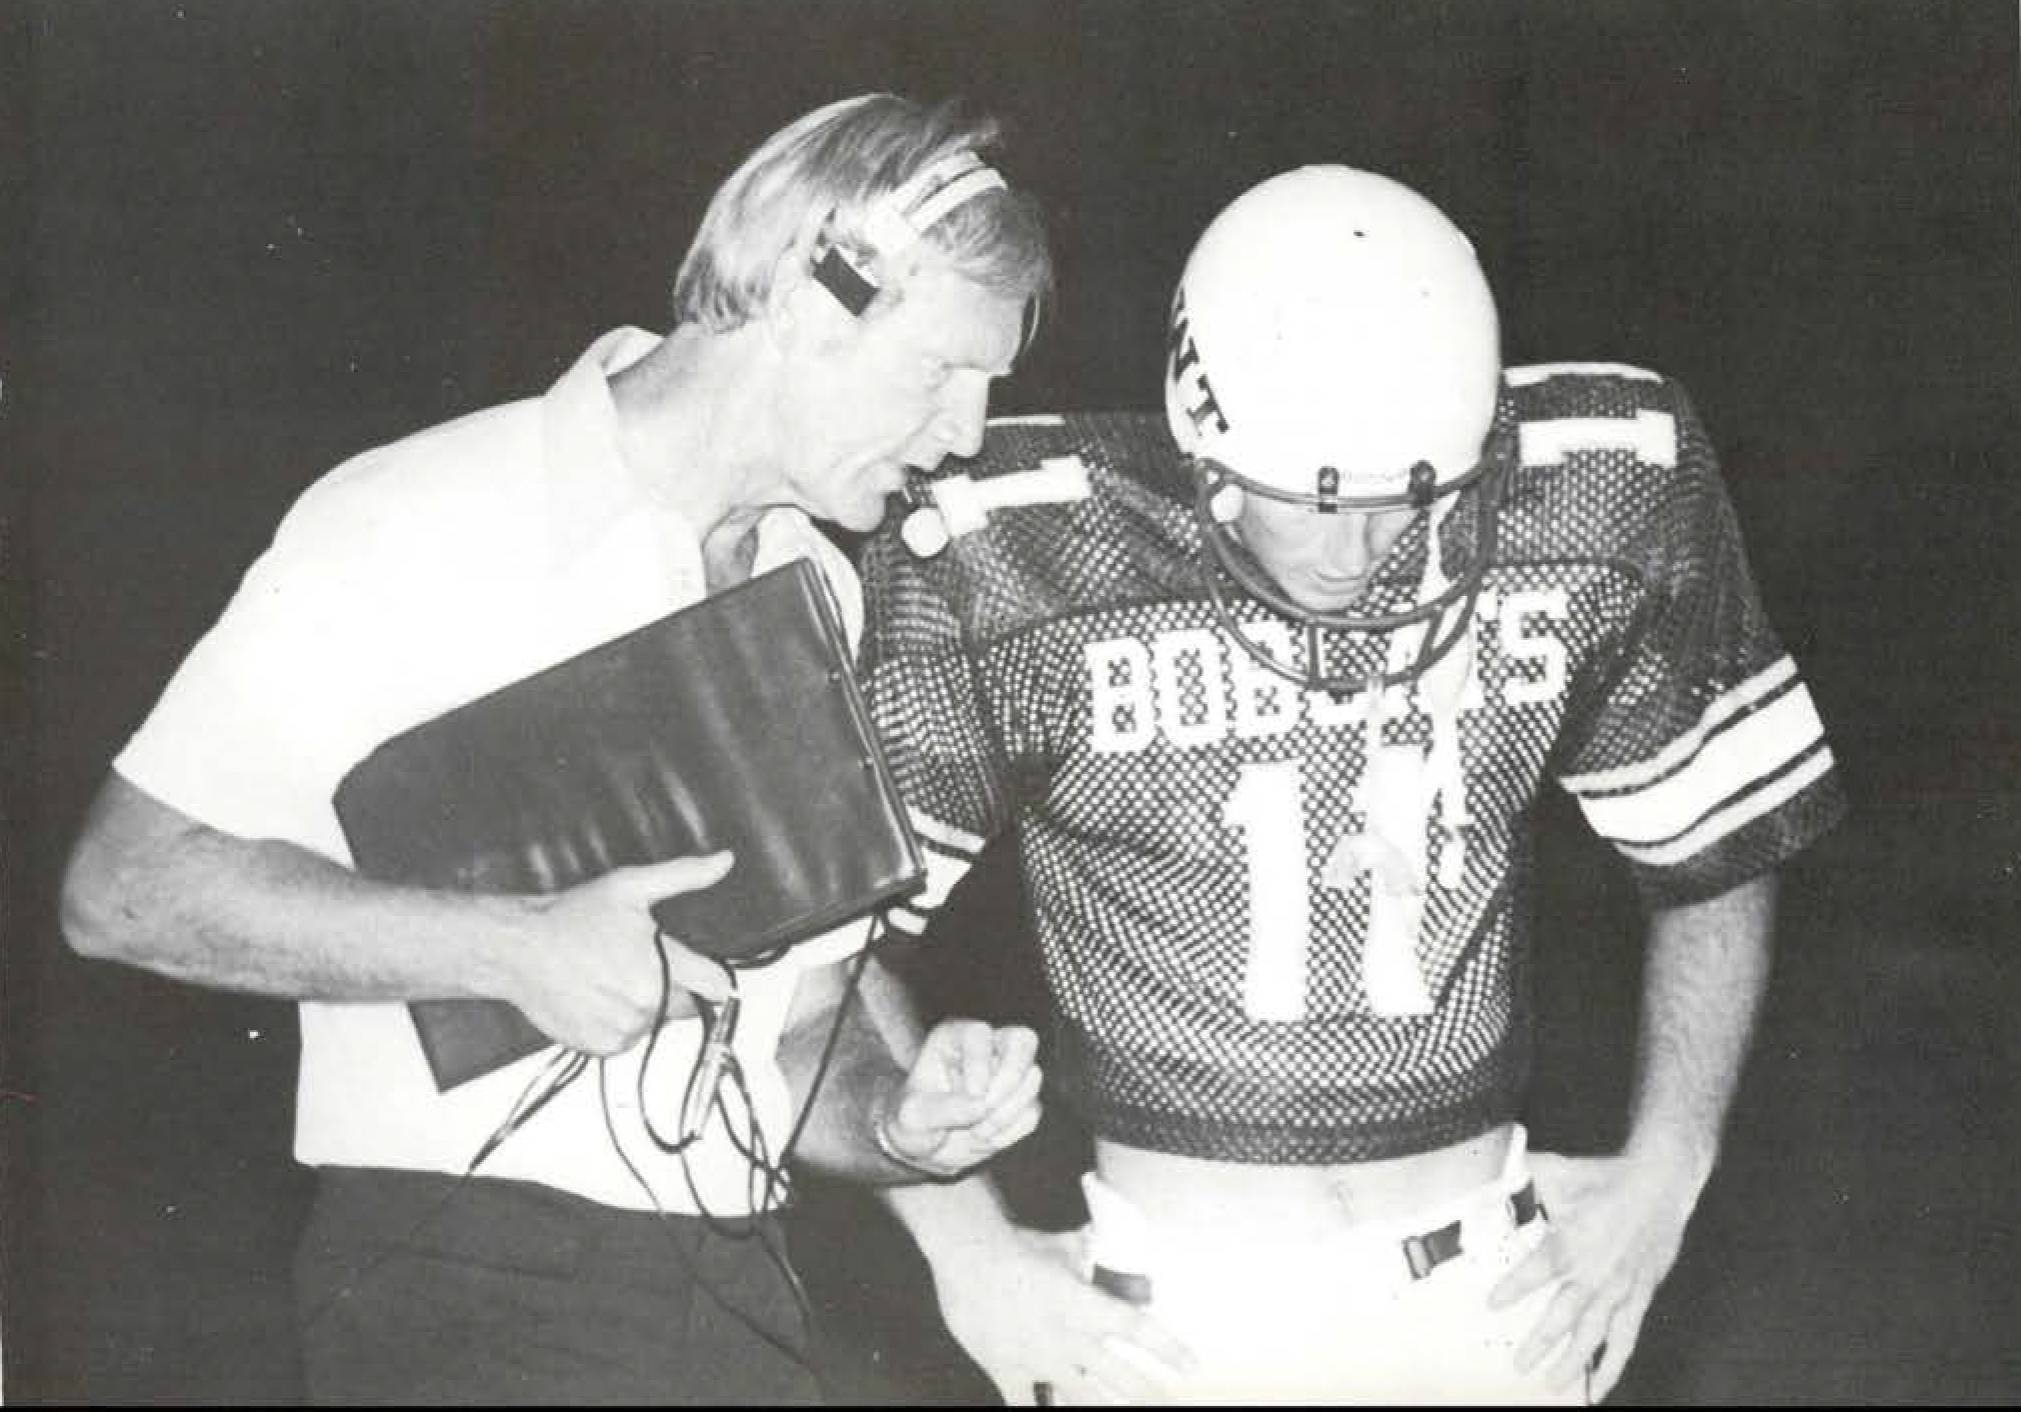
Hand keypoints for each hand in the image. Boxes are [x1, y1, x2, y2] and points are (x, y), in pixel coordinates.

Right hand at [503, 852, 734, 1053]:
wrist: (518, 950)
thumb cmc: (570, 918)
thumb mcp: (631, 886)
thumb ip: (684, 875)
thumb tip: (724, 861)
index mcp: (663, 967)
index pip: (716, 985)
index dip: (712, 974)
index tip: (703, 969)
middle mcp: (647, 1005)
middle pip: (686, 1004)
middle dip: (675, 985)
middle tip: (639, 962)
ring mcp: (624, 1030)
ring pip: (655, 1021)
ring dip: (644, 1004)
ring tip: (611, 975)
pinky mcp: (602, 1046)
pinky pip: (627, 1037)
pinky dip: (619, 1021)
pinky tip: (597, 995)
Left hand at [877, 1020, 1042, 1177]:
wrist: (926, 1150)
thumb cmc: (912, 1123)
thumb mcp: (911, 1118)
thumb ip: (941, 1109)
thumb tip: (978, 1105)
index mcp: (953, 1039)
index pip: (979, 1034)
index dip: (980, 1064)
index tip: (972, 1096)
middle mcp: (985, 1048)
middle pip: (1022, 1040)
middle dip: (1011, 1079)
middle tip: (987, 1108)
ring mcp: (1007, 1073)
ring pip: (1032, 1078)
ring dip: (1005, 1113)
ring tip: (976, 1130)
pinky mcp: (1020, 1100)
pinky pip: (1032, 1112)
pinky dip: (1011, 1131)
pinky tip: (987, 1136)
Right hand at [932, 1222, 1192, 1403]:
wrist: (970, 1257)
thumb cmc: (1018, 1246)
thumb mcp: (1061, 1246)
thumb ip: (1086, 1248)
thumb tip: (1100, 1238)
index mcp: (1088, 1306)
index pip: (1139, 1330)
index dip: (1168, 1349)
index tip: (1191, 1364)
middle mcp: (1071, 1339)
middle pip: (1120, 1377)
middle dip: (1147, 1393)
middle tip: (1169, 1404)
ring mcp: (1041, 1360)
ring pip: (1083, 1399)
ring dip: (1105, 1409)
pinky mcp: (1009, 1371)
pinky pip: (1027, 1406)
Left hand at [1489, 1148, 1707, 1400]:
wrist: (1660, 1183)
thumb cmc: (1606, 1179)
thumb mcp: (1559, 1172)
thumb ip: (1522, 1177)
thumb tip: (1490, 1167)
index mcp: (1572, 1241)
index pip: (1537, 1270)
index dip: (1515, 1288)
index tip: (1493, 1304)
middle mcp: (1596, 1271)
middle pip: (1564, 1316)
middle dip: (1540, 1343)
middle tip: (1519, 1364)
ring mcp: (1619, 1289)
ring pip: (1595, 1335)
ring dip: (1573, 1362)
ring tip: (1552, 1383)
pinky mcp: (1639, 1296)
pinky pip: (1625, 1337)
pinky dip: (1613, 1365)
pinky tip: (1599, 1388)